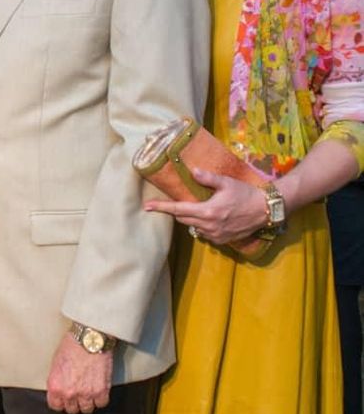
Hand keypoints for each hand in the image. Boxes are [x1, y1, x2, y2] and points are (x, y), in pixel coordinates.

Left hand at [46, 333, 112, 413]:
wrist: (89, 338)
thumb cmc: (72, 345)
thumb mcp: (56, 362)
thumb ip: (57, 379)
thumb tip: (60, 388)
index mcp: (55, 386)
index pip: (56, 406)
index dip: (61, 401)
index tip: (64, 399)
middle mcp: (69, 393)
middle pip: (72, 409)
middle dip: (74, 401)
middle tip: (78, 392)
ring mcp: (86, 394)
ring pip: (87, 409)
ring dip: (88, 401)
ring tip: (89, 390)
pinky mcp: (101, 391)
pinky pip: (101, 403)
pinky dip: (101, 398)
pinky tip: (98, 389)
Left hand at [144, 168, 266, 243]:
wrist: (266, 210)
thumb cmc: (245, 193)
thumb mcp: (226, 183)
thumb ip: (208, 178)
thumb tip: (193, 172)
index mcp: (208, 211)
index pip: (178, 210)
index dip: (161, 208)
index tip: (147, 207)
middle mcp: (209, 226)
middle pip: (182, 219)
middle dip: (177, 211)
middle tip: (179, 201)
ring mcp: (215, 235)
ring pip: (192, 227)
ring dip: (191, 218)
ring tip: (200, 208)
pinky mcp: (222, 241)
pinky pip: (204, 233)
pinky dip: (202, 225)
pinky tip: (210, 217)